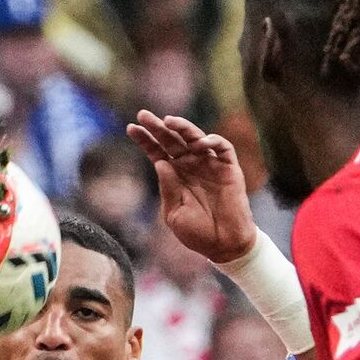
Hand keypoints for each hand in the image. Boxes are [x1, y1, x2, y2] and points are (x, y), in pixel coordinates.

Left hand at [126, 110, 256, 262]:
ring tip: (169, 121)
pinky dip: (212, 141)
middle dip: (158, 127)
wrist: (225, 245)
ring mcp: (210, 165)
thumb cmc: (198, 233)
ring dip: (183, 127)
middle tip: (143, 114)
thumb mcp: (174, 213)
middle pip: (172, 140)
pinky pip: (222, 147)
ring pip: (195, 137)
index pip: (157, 151)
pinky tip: (200, 143)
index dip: (145, 139)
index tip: (131, 128)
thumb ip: (168, 188)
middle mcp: (191, 166)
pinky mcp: (229, 168)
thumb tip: (161, 162)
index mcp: (175, 176)